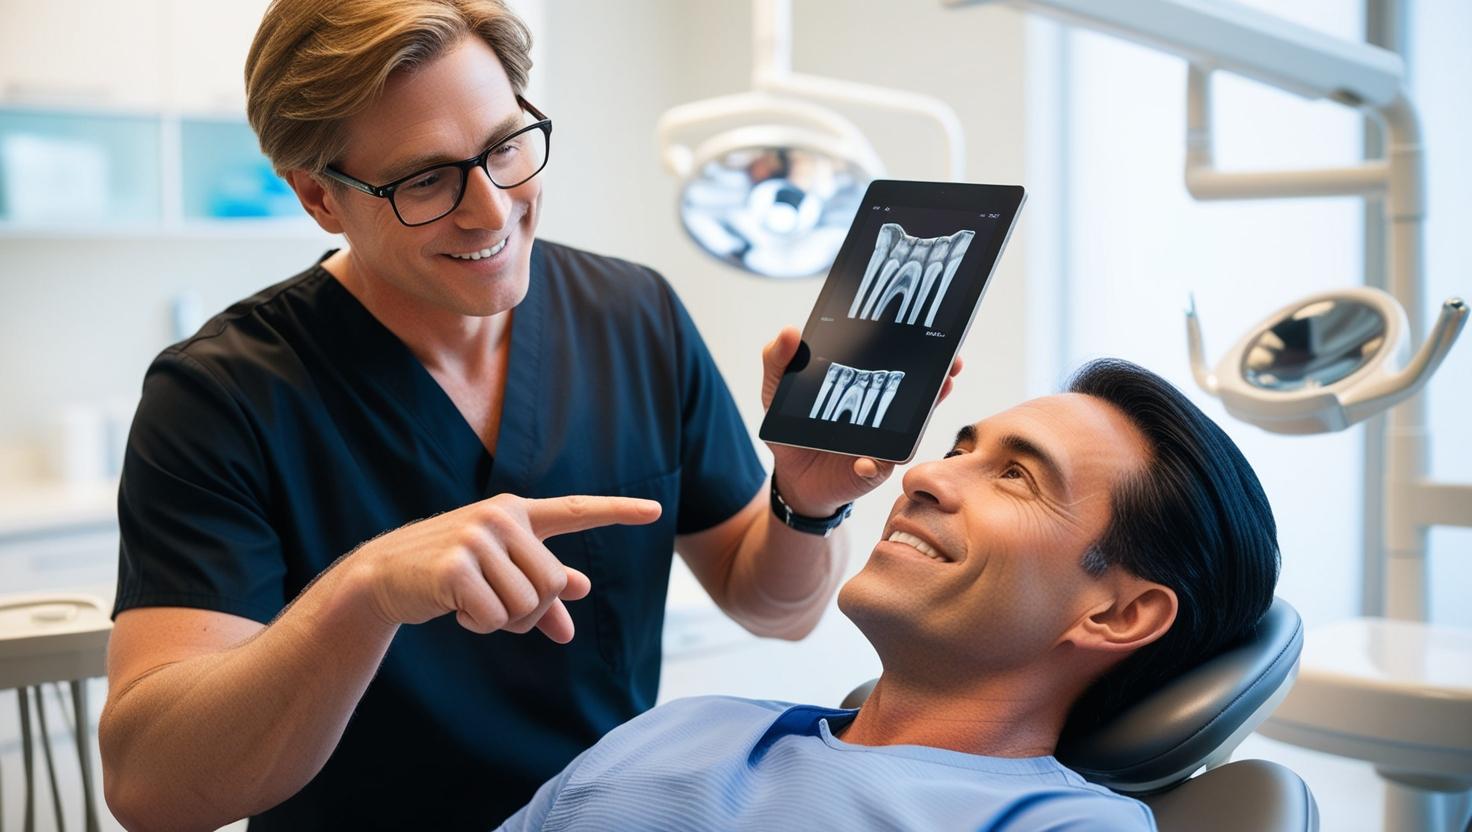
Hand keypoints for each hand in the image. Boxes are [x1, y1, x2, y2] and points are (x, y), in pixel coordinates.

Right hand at [347, 494, 661, 642]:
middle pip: (554, 584)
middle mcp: (500, 518)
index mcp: (516, 513)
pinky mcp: (456, 567)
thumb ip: (543, 583)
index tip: (656, 510)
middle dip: (531, 611)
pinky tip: (456, 611)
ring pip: (529, 604)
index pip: (576, 510)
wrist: (383, 578)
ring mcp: (477, 539)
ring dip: (504, 621)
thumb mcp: (498, 573)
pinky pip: (495, 617)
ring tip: (472, 605)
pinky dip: (480, 626)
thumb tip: (581, 593)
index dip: (618, 511)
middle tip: (494, 606)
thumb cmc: (447, 574)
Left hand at [760, 326, 962, 514]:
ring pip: (912, 424)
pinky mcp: (871, 469)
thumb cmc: (792, 428)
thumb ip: (779, 359)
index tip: (932, 330)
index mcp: (862, 386)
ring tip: (939, 389)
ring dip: (927, 408)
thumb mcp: (778, 389)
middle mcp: (881, 411)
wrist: (791, 476)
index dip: (917, 346)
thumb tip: (790, 331)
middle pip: (917, 389)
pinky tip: (866, 460)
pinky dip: (873, 463)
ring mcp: (881, 440)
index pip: (893, 362)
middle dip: (938, 372)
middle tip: (951, 360)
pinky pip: (878, 465)